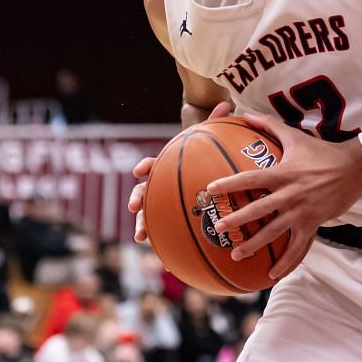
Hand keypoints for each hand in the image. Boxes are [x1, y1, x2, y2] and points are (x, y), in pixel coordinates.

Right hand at [128, 102, 234, 241]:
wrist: (208, 180)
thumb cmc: (208, 160)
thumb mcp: (213, 144)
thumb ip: (216, 125)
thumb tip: (227, 103)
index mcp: (168, 167)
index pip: (153, 164)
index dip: (146, 167)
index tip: (139, 170)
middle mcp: (161, 186)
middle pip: (144, 191)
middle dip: (137, 198)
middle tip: (134, 207)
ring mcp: (163, 204)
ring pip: (149, 215)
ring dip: (143, 225)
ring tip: (140, 237)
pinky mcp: (172, 222)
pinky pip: (166, 234)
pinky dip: (162, 245)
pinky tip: (162, 258)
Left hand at [205, 123, 361, 278]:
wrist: (354, 168)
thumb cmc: (321, 152)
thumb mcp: (294, 136)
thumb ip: (269, 125)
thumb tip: (245, 113)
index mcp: (282, 174)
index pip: (251, 179)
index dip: (230, 184)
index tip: (210, 190)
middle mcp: (290, 195)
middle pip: (259, 211)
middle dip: (237, 220)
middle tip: (218, 228)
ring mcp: (302, 212)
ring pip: (275, 233)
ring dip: (254, 245)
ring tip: (236, 255)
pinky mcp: (313, 225)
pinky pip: (299, 248)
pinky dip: (287, 262)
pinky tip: (272, 274)